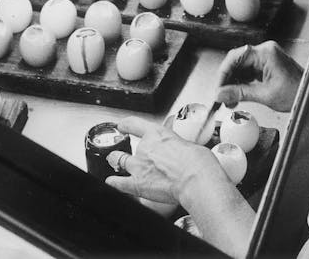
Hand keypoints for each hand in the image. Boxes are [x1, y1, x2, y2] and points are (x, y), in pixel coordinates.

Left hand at [105, 117, 227, 208]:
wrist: (195, 179)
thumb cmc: (198, 162)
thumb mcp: (189, 144)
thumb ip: (178, 148)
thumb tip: (181, 154)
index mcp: (158, 134)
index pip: (135, 124)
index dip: (126, 124)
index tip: (122, 125)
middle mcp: (145, 148)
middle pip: (131, 147)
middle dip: (129, 150)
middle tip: (128, 151)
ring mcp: (139, 166)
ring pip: (120, 160)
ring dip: (116, 160)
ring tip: (113, 160)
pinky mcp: (137, 184)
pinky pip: (119, 183)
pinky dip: (114, 182)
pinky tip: (110, 182)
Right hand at [216, 40, 302, 111]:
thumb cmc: (297, 93)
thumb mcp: (265, 95)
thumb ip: (240, 93)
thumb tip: (221, 94)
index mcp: (266, 53)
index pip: (236, 57)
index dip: (223, 73)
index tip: (218, 89)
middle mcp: (265, 51)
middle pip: (237, 61)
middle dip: (227, 80)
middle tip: (221, 97)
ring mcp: (266, 57)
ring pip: (242, 67)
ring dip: (234, 83)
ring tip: (229, 100)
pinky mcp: (267, 65)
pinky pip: (249, 71)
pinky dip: (242, 83)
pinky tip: (238, 95)